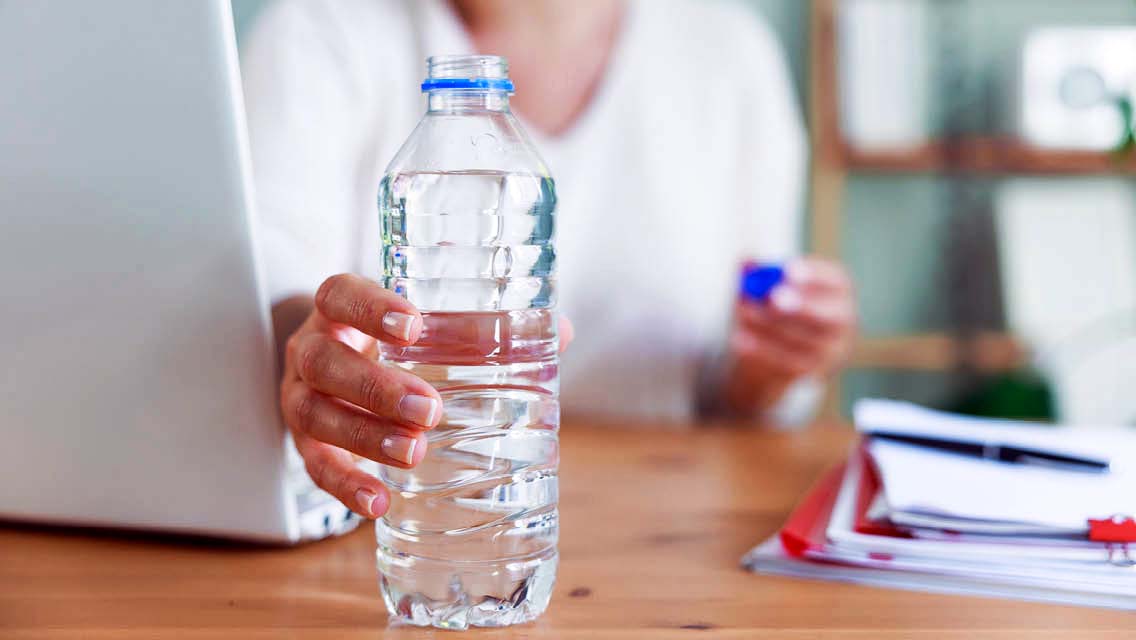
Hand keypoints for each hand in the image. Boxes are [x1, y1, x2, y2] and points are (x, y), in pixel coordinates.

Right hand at [277, 273, 574, 518]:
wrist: (343, 374)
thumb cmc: (395, 345)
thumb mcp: (427, 328)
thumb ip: (485, 327)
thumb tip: (560, 331)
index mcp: (340, 309)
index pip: (339, 295)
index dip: (370, 309)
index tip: (413, 325)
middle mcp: (311, 349)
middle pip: (325, 361)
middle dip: (376, 387)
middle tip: (429, 409)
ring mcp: (299, 398)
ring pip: (315, 415)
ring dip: (364, 436)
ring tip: (414, 452)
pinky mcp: (304, 445)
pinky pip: (315, 468)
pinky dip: (345, 487)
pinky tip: (379, 502)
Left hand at [723, 257, 856, 414]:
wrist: (772, 353)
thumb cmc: (772, 308)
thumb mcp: (763, 286)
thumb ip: (755, 271)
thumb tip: (745, 260)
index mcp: (839, 291)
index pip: (837, 282)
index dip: (814, 275)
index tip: (787, 270)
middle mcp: (843, 321)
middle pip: (831, 316)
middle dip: (801, 306)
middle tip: (774, 298)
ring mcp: (832, 349)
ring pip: (804, 340)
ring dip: (770, 325)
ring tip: (743, 312)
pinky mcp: (813, 371)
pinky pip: (789, 361)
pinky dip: (762, 348)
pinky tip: (739, 338)